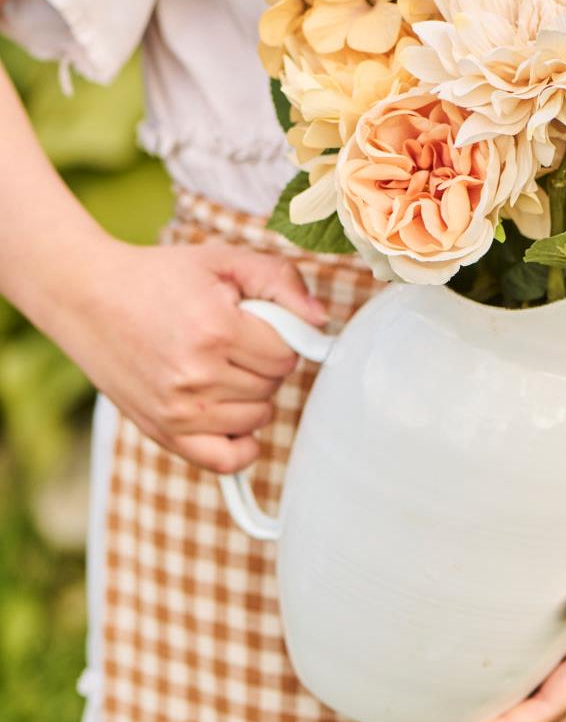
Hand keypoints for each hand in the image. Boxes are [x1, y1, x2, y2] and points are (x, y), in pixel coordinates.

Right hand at [49, 237, 326, 472]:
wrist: (87, 296)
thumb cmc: (160, 277)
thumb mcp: (224, 260)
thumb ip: (281, 281)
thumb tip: (321, 321)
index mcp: (216, 330)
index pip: (287, 353)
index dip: (281, 336)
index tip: (259, 323)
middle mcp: (196, 375)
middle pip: (273, 385)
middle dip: (266, 361)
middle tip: (235, 340)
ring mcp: (178, 410)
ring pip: (257, 418)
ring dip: (252, 395)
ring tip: (223, 366)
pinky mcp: (163, 432)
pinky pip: (225, 460)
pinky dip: (241, 444)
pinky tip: (233, 416)